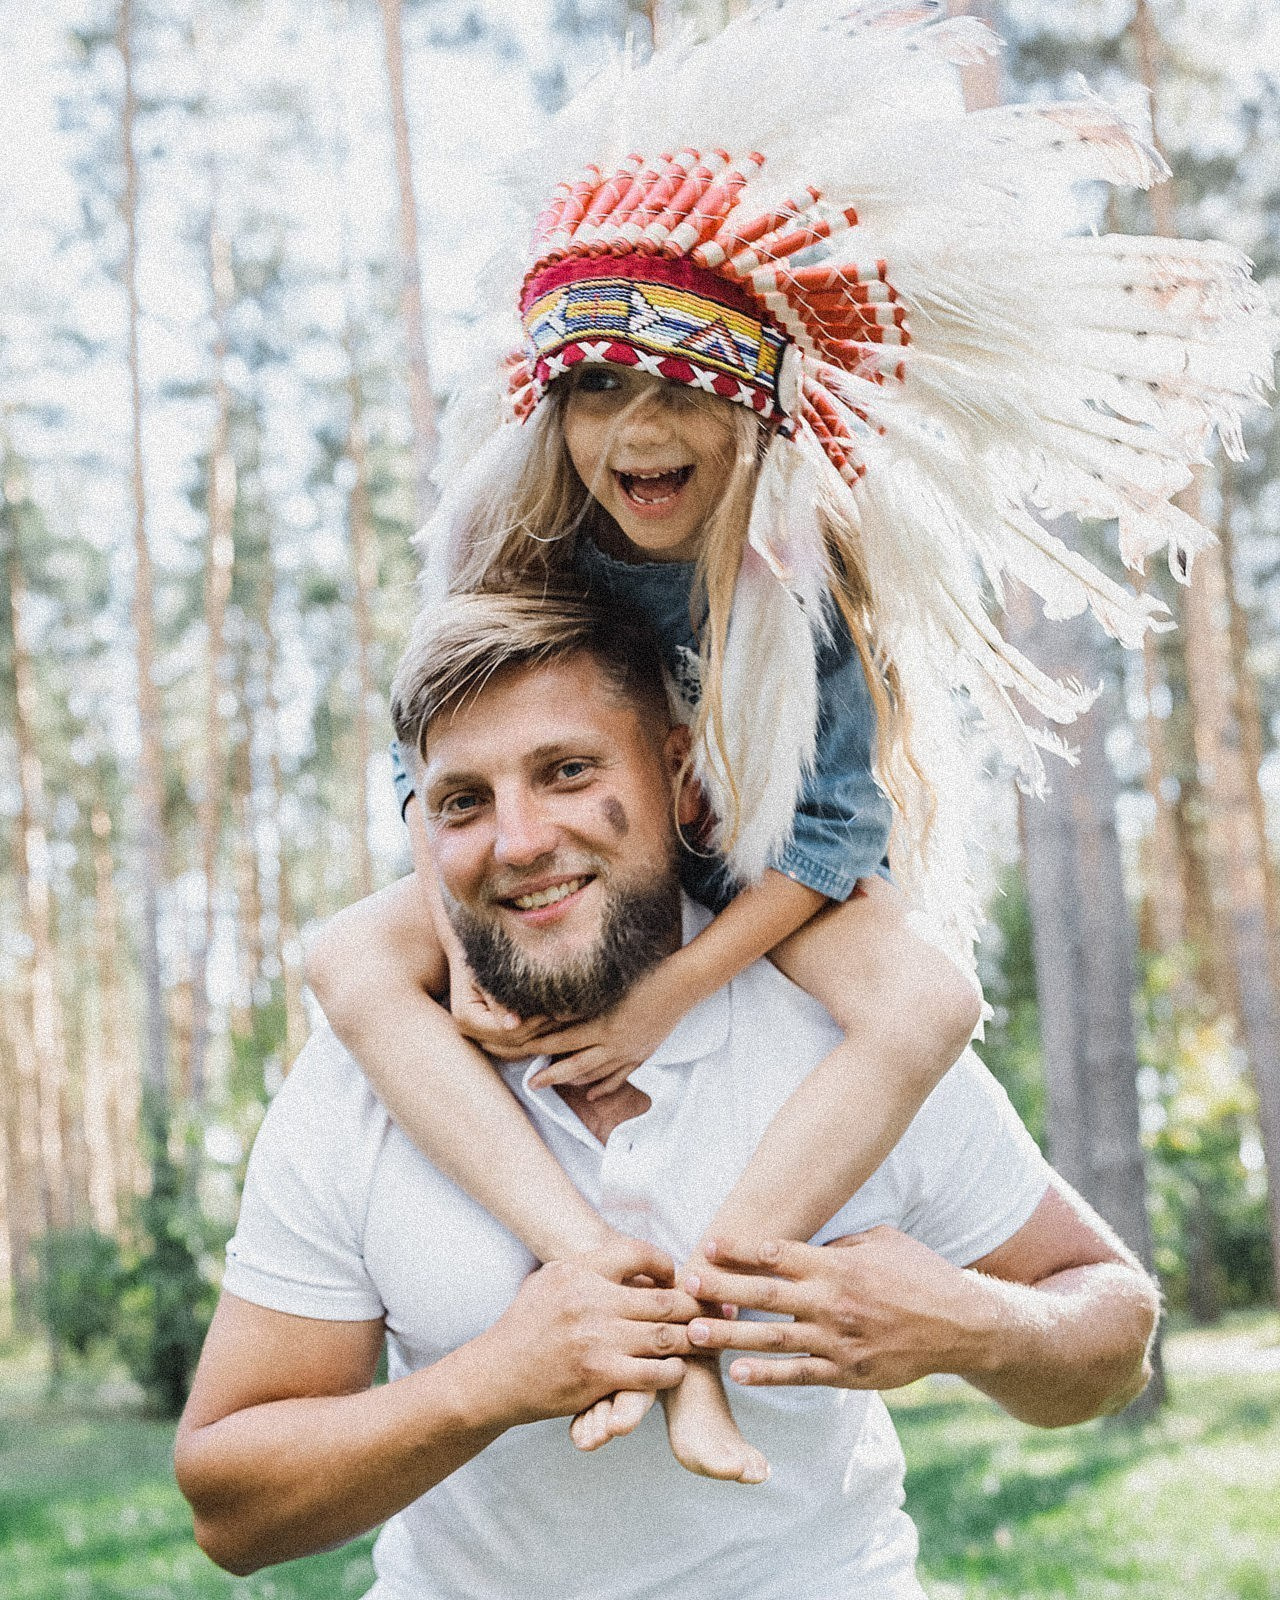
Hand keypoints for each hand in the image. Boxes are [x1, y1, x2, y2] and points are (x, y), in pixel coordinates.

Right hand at [438, 934, 550, 1056]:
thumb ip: (501, 999)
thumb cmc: (483, 953)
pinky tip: (552, 1023)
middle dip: (540, 1032)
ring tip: (562, 1020)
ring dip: (540, 1037)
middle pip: (511, 1044)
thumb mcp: (490, 972)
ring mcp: (478, 1035)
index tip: (556, 1011)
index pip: (505, 1033)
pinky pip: (514, 1045)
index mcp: (466, 1018)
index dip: (533, 1024)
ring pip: (514, 1050)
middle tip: (566, 1016)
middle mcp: (469, 1032)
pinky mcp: (489, 1034)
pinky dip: (534, 1037)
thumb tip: (513, 1024)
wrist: (469, 947)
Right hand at [475, 1237, 700, 1426]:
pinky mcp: (600, 1377)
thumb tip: (635, 1258)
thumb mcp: (552, 1278)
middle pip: (664, 1298)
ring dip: (692, 1338)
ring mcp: (597, 1341)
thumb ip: (591, 1266)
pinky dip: (673, 1371)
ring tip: (707, 1337)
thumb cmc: (527, 1325)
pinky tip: (677, 1368)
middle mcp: (591, 1301)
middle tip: (718, 1307)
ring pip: (666, 1336)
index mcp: (580, 1271)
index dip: (666, 1264)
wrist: (496, 1375)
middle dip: (697, 1304)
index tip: (677, 1276)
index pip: (638, 1253)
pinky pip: (654, 1373)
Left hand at [525, 961, 692, 1097]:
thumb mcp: (609, 989)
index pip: (563, 1042)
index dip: (540, 1047)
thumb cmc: (645, 978)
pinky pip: (620, 1076)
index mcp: (603, 1026)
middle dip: (551, 1075)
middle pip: (575, 1066)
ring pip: (596, 1074)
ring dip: (574, 1081)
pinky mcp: (642, 1053)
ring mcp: (629, 1052)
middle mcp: (614, 1044)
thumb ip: (582, 1006)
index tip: (523, 1050)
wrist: (681, 985)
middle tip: (531, 1084)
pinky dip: (604, 1087)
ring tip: (556, 1084)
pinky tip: (591, 1095)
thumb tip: (554, 1015)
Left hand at [683, 1231, 993, 1391]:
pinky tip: (738, 1374)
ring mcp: (839, 1341)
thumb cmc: (920, 1274)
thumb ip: (838, 1244)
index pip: (778, 1254)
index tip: (707, 1245)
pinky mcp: (847, 1372)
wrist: (962, 1326)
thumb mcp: (880, 1241)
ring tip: (695, 1334)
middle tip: (686, 1285)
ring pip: (773, 1339)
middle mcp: (832, 1302)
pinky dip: (768, 1375)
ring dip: (730, 1337)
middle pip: (765, 1296)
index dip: (740, 1250)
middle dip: (722, 1290)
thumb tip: (804, 1244)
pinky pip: (800, 1374)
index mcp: (837, 1265)